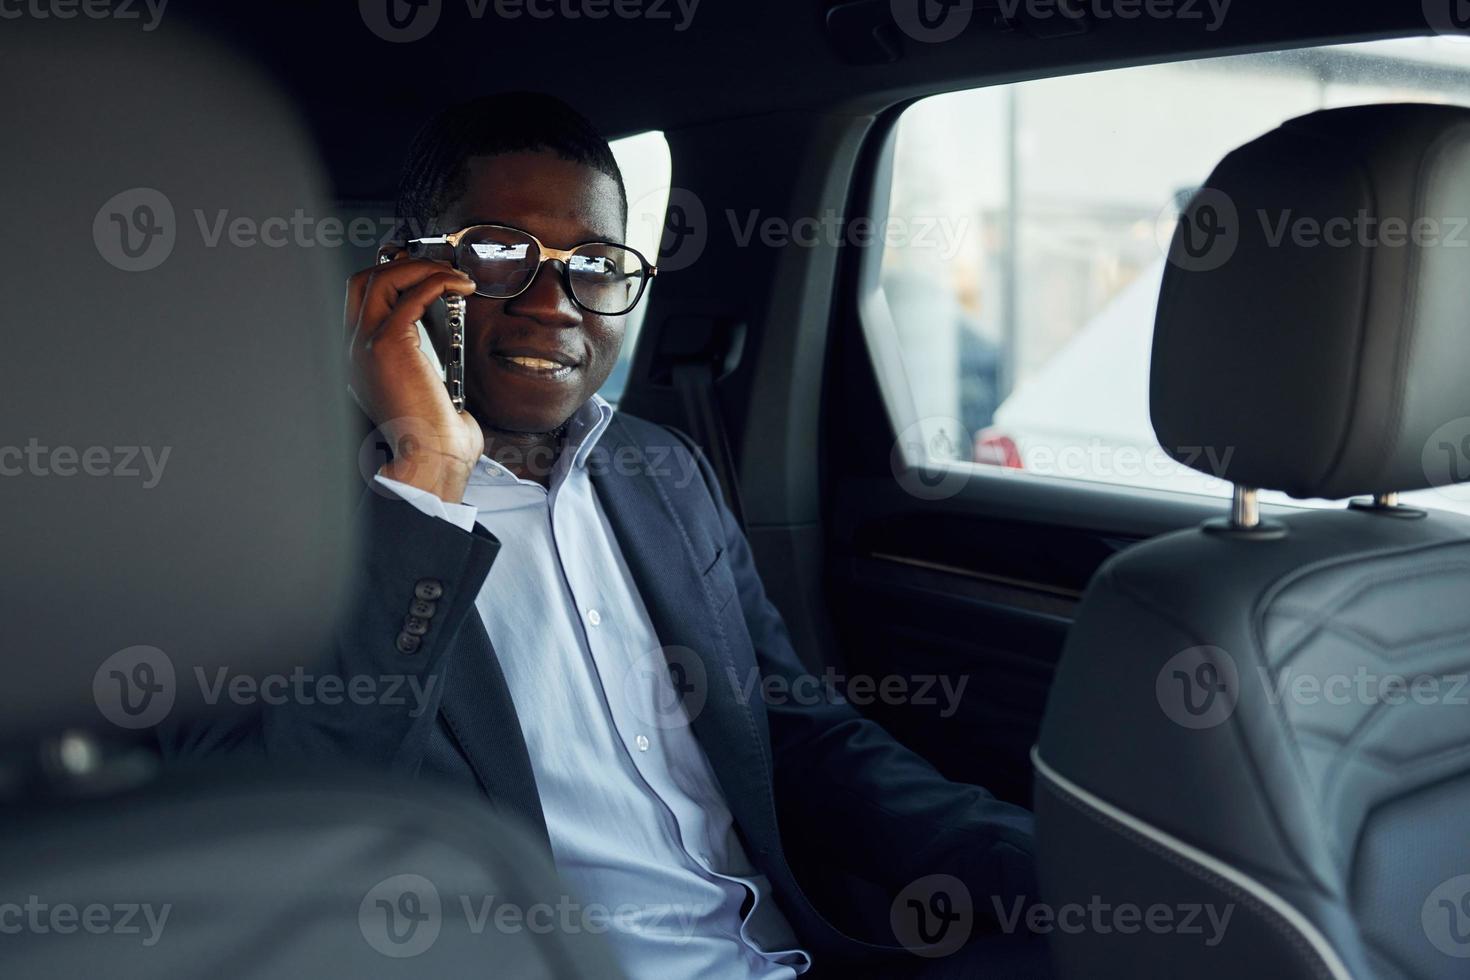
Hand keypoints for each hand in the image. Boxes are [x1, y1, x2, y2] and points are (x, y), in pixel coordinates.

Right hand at [345, 255, 482, 503]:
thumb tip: (450, 354)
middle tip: (440, 269)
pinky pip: (412, 294)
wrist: (428, 461)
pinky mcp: (389, 345)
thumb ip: (428, 370)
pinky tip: (461, 286)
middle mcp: (354, 350)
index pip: (362, 302)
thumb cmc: (434, 441)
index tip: (426, 274)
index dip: (391, 279)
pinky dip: (438, 281)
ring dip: (422, 268)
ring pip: (382, 278)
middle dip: (403, 265)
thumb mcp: (426, 396)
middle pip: (364, 281)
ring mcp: (366, 345)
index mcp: (359, 361)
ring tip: (455, 276)